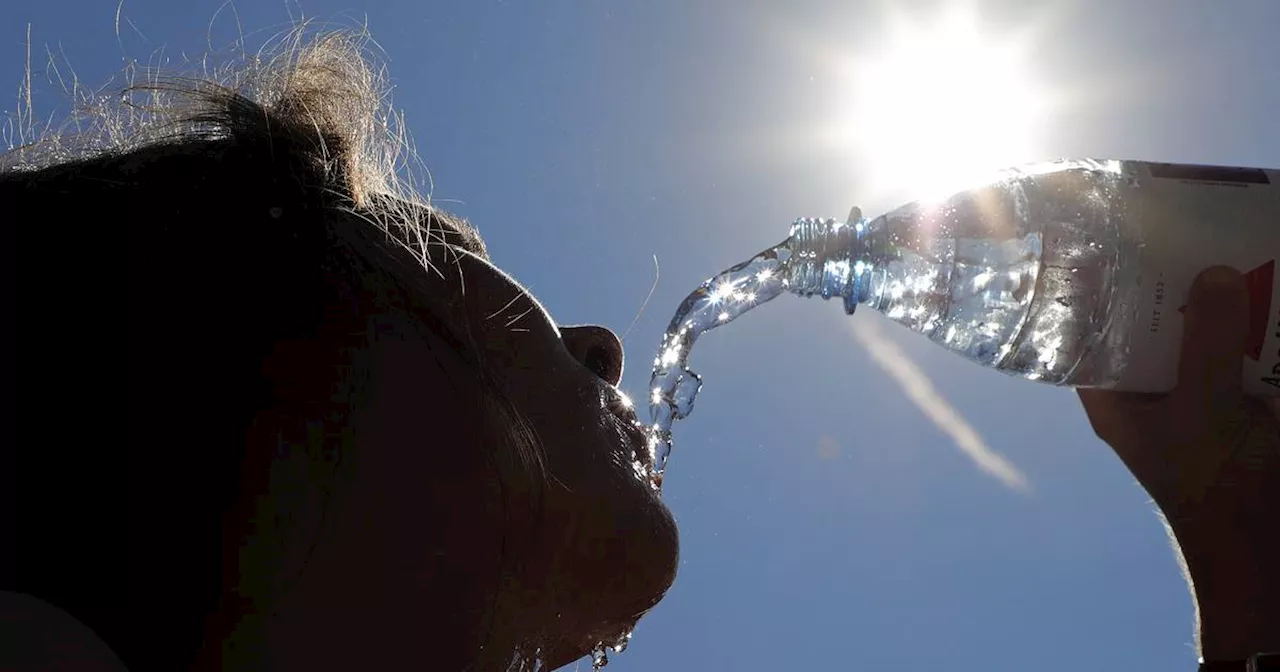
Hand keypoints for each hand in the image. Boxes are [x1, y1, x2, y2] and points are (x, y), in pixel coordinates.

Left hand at [1078, 266, 1279, 661]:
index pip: (1082, 327)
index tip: (1097, 232)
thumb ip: (1208, 344)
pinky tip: (1258, 277)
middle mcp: (1145, 385)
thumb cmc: (1216, 486)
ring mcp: (1191, 388)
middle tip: (1176, 218)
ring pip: (1193, 326)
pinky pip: (1235, 344)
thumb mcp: (1206, 410)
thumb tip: (1213, 274)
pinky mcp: (1233, 393)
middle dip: (1162, 276)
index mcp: (1112, 393)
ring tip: (1219, 232)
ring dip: (1208, 291)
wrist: (1265, 544)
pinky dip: (1246, 318)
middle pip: (1143, 317)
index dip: (1087, 284)